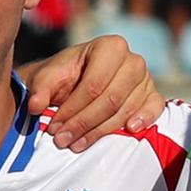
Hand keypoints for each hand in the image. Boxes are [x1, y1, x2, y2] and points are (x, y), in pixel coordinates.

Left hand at [23, 32, 162, 144]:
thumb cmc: (64, 76)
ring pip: (125, 111)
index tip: (55, 127)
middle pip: (110, 100)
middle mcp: (132, 60)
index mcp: (110, 46)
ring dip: (100, 132)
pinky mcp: (153, 96)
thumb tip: (35, 105)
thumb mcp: (47, 78)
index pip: (94, 85)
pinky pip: (154, 109)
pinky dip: (144, 120)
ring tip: (76, 144)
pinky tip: (130, 130)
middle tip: (63, 140)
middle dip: (84, 123)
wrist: (78, 81)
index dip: (73, 109)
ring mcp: (146, 79)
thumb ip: (40, 89)